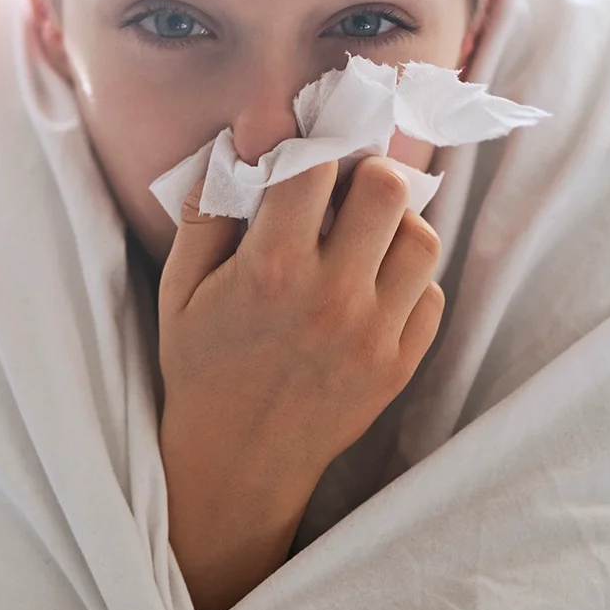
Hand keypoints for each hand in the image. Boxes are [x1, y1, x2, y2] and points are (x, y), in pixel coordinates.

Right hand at [157, 156, 444, 609]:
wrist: (237, 463)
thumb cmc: (201, 368)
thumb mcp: (179, 288)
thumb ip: (207, 213)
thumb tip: (238, 146)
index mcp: (270, 270)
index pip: (315, 167)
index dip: (310, 147)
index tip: (303, 158)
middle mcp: (331, 297)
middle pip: (387, 190)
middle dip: (364, 176)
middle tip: (343, 191)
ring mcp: (374, 334)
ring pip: (423, 239)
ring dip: (393, 227)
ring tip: (362, 239)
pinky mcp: (400, 364)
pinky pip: (430, 294)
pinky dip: (406, 281)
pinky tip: (370, 288)